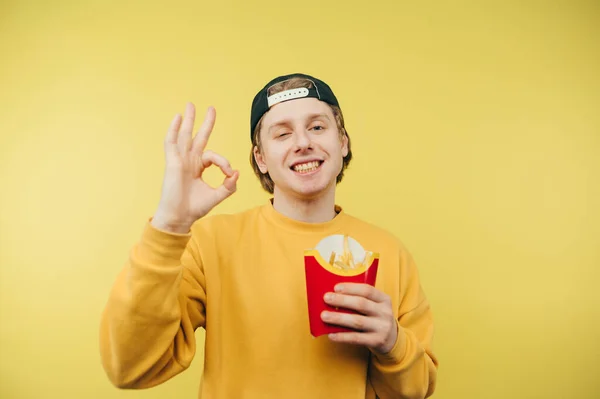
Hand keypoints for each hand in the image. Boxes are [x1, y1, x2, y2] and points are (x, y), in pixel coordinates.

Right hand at [152, 103, 238, 232]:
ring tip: (191, 105)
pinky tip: (178, 117)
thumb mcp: (218, 195)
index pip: (214, 156)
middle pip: (198, 137)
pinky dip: (173, 129)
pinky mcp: (173, 162)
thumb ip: (229, 186)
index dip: (224, 162)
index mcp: (198, 167)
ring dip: (188, 120)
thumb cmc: (195, 208)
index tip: (229, 174)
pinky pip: (171, 142)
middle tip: (211, 108)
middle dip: (205, 123)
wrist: (180, 217)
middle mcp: (189, 161)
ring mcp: (180, 160)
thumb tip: (237, 172)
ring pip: (185, 135)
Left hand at [321, 283, 399, 353]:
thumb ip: (360, 300)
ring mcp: (382, 328)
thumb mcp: (375, 306)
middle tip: (326, 298)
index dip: (351, 288)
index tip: (335, 287)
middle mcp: (385, 312)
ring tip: (324, 316)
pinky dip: (342, 336)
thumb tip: (332, 296)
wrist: (392, 340)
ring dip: (338, 318)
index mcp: (384, 299)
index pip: (367, 290)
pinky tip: (331, 335)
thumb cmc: (375, 318)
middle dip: (342, 300)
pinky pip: (357, 338)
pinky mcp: (377, 341)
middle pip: (361, 304)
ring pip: (357, 321)